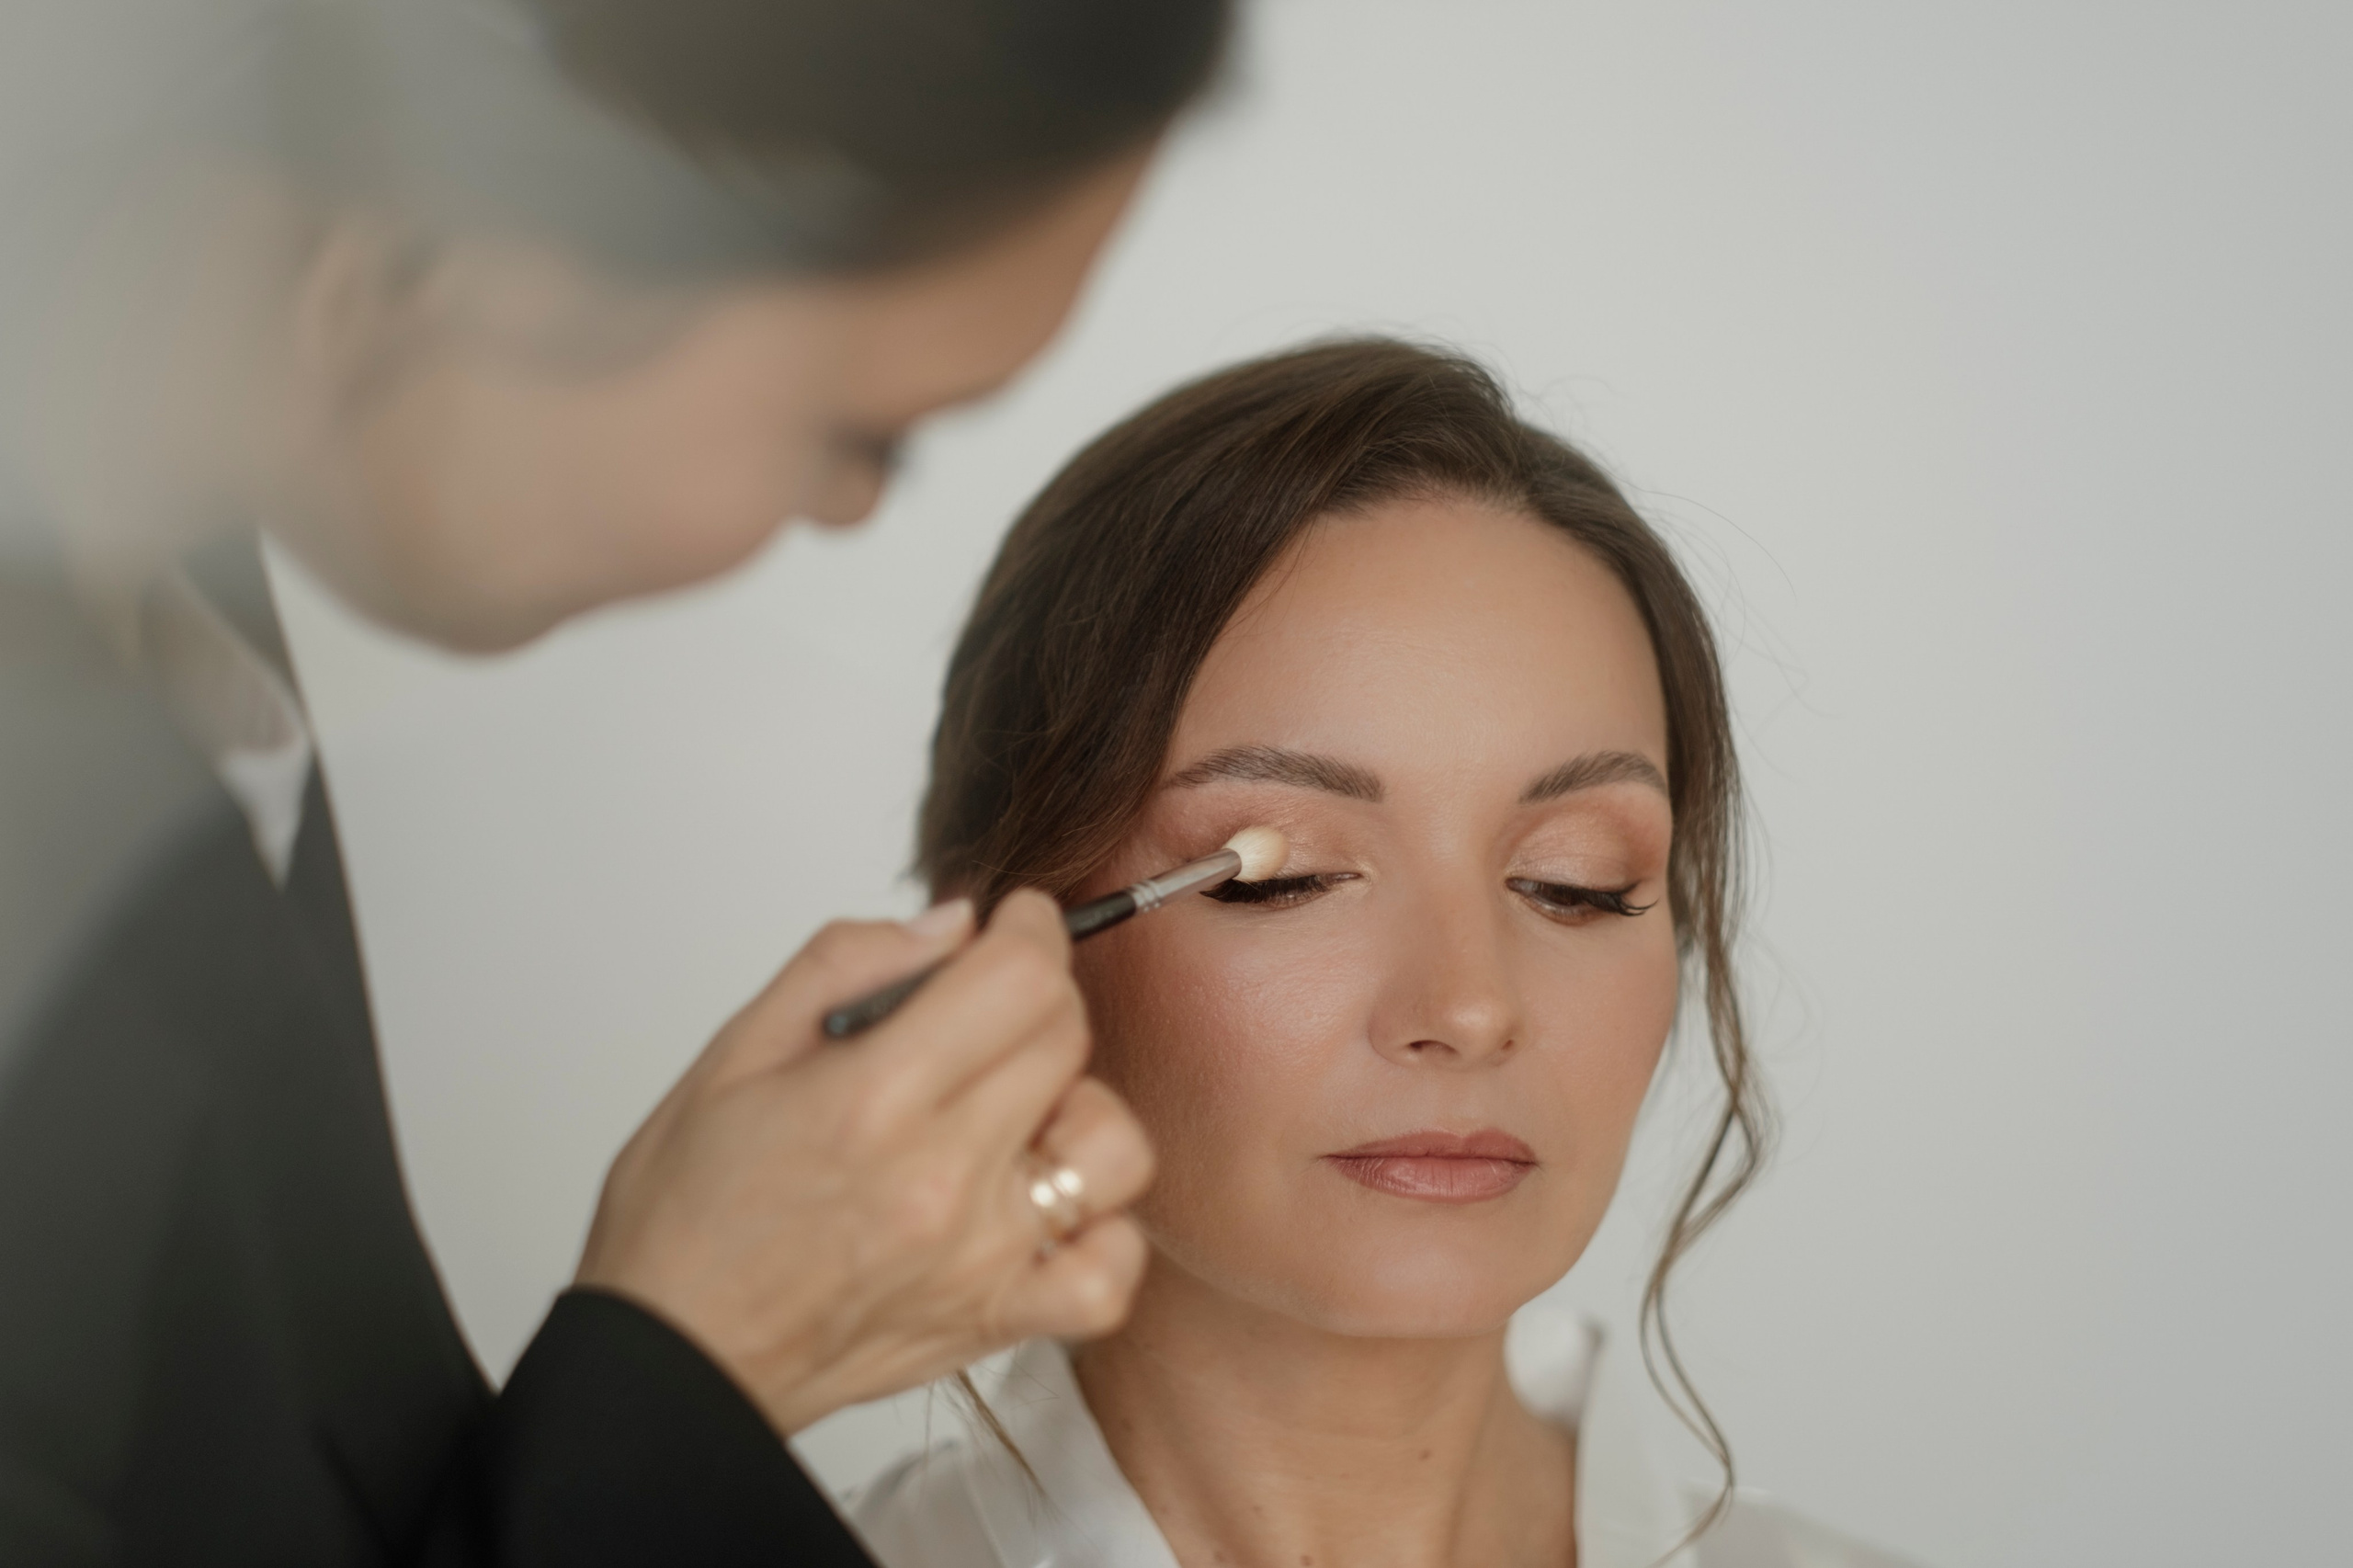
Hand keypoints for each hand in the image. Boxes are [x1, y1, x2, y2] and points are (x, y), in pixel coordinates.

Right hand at [574, 890, 1154, 1433]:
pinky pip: (1108, 1274)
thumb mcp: (736, 1050)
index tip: (1013, 926)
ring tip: (1018, 1112)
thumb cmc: (688, 1214)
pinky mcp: (996, 1321)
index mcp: (873, 1098)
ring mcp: (980, 1256)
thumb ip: (848, 963)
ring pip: (1115, 1148)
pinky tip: (1046, 1205)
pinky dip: (1101, 1232)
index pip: (1022, 978)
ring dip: (1080, 1108)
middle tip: (987, 1012)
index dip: (1030, 930)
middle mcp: (941, 1178)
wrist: (674, 1358)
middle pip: (1067, 1038)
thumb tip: (953, 924)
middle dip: (1038, 998)